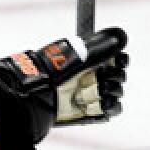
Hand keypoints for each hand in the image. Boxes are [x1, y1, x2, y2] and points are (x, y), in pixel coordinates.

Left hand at [0, 27, 127, 142]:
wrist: (27, 98)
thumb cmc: (46, 74)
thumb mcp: (73, 55)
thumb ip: (100, 45)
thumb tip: (121, 37)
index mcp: (87, 59)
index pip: (115, 57)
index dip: (119, 59)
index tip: (118, 60)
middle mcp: (90, 76)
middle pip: (118, 74)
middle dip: (114, 75)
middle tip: (103, 76)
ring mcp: (90, 94)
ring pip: (117, 90)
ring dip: (112, 89)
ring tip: (98, 90)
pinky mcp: (89, 112)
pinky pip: (112, 109)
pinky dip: (112, 105)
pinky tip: (105, 103)